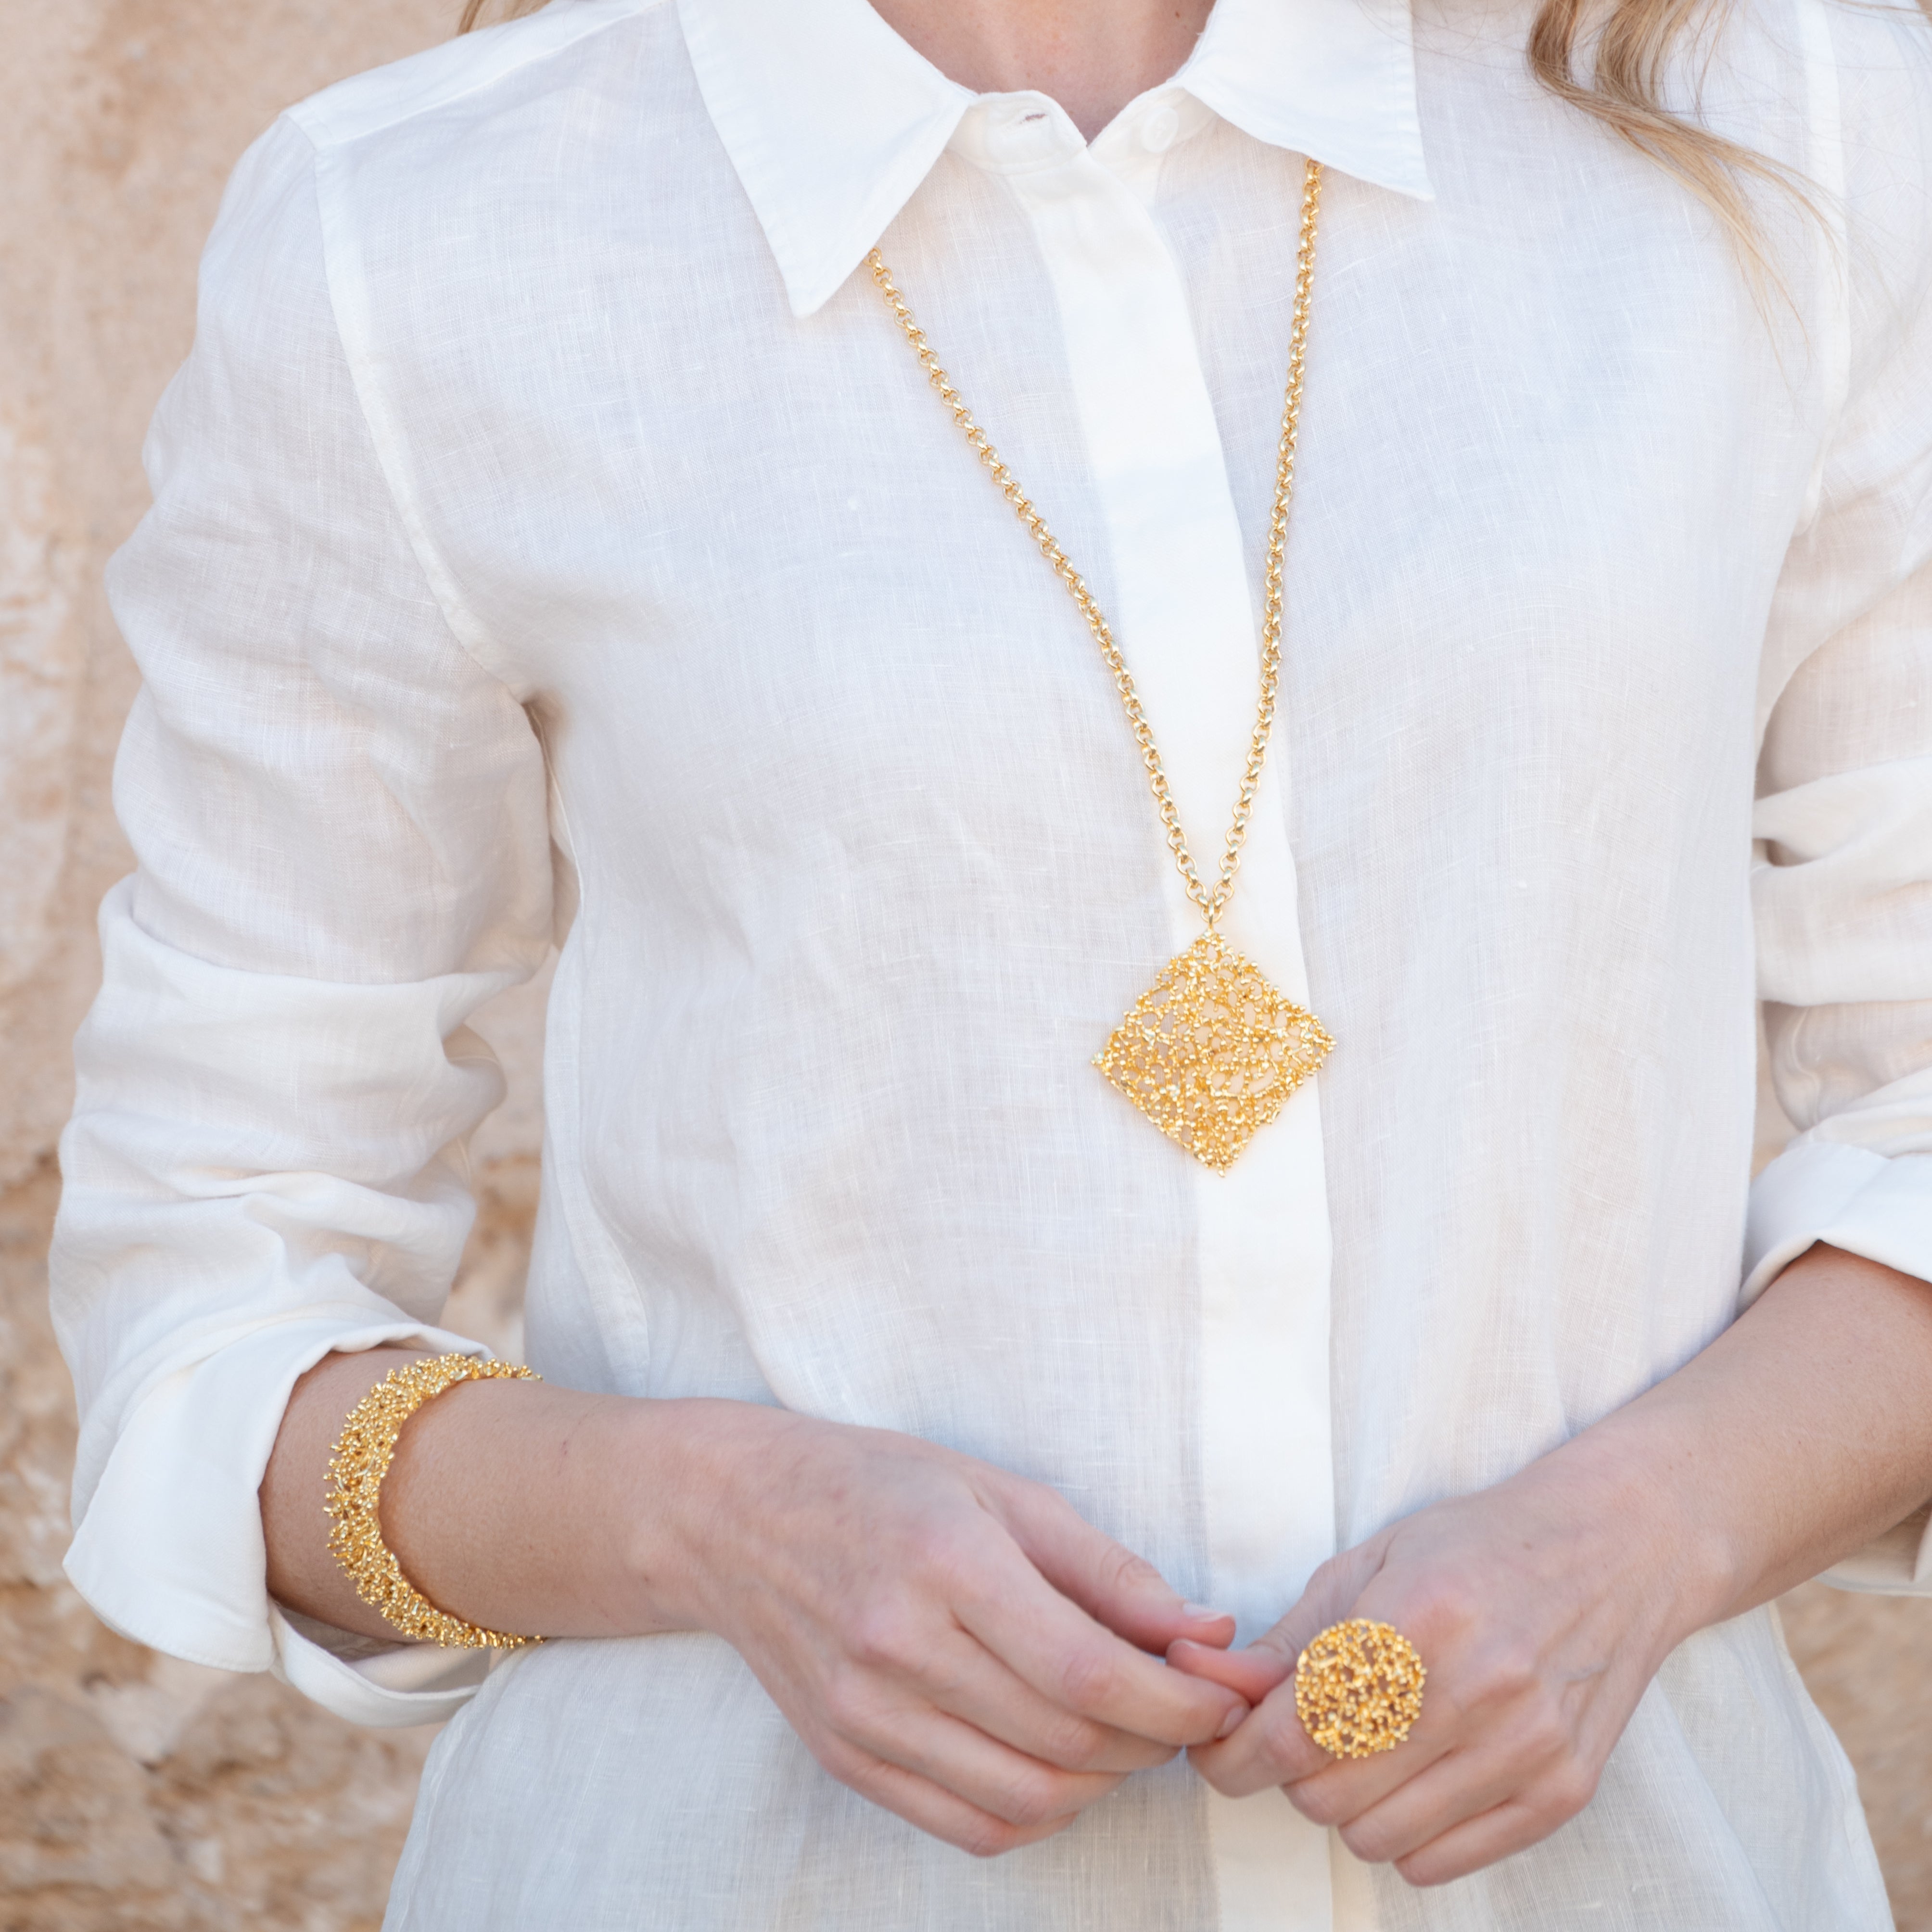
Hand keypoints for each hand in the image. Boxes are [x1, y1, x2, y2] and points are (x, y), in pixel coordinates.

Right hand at [663, 1406, 1247, 1857]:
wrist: (736, 1515)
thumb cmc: (879, 1484)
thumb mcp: (1001, 1491)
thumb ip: (1109, 1570)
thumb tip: (1211, 1635)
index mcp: (944, 1562)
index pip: (1088, 1670)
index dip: (1178, 1699)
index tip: (1226, 1693)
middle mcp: (897, 1648)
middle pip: (1068, 1736)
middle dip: (1157, 1734)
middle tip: (1189, 1701)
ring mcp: (864, 1715)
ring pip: (1030, 1794)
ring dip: (1106, 1778)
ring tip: (1129, 1729)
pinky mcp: (846, 1759)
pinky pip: (972, 1824)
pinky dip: (1041, 1809)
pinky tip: (1062, 1764)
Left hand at [1171, 1449, 1718, 1884]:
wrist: (1614, 1548)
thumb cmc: (1478, 1547)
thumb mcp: (1370, 1562)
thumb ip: (1286, 1638)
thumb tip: (1204, 1683)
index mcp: (1416, 1617)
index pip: (1293, 1730)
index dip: (1233, 1754)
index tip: (1220, 1748)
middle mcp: (1477, 1688)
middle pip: (1326, 1794)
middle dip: (1291, 1772)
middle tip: (1306, 1731)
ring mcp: (1528, 1747)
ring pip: (1377, 1838)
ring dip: (1348, 1806)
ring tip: (1368, 1748)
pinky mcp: (1562, 1791)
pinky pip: (1440, 1864)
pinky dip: (1407, 1835)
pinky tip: (1417, 1776)